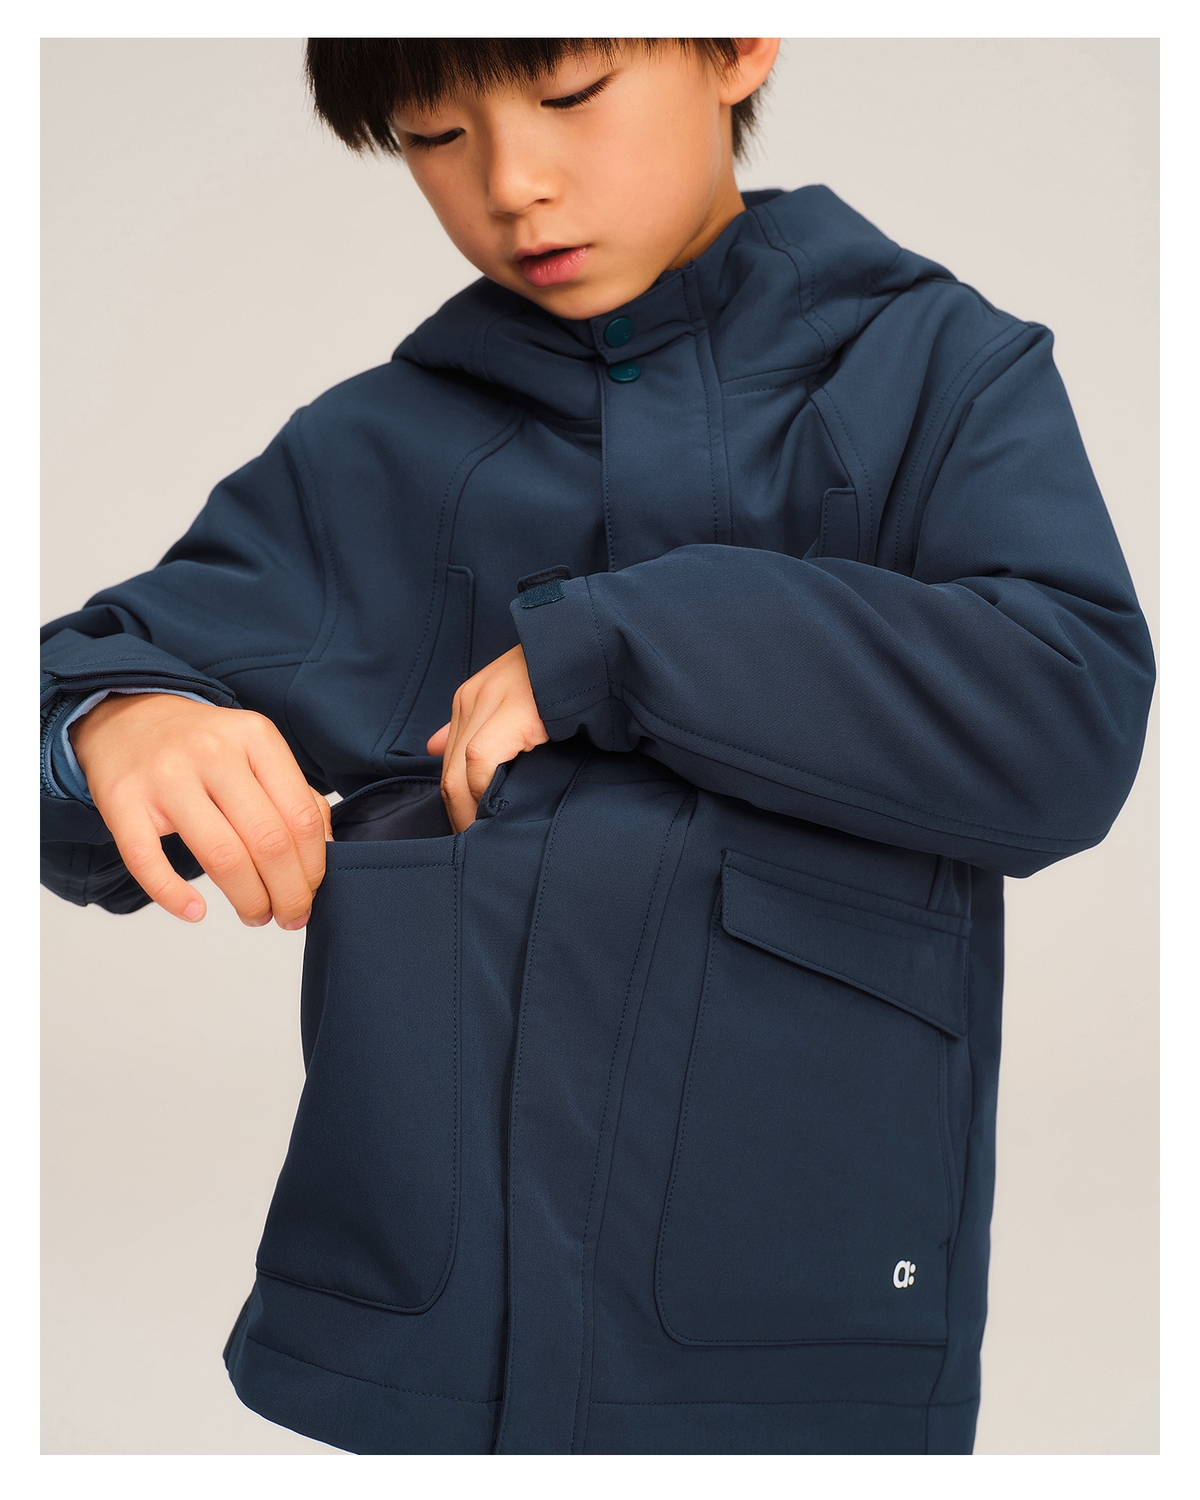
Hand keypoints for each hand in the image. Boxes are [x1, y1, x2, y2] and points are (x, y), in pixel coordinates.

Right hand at [70, 693, 332, 927]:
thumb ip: (295, 795)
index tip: (312, 893)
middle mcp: (213, 751)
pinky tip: (195, 911)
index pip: (300, 817)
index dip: (313, 867)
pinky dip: (173, 895)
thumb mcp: (256, 751)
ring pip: (221, 856)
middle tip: (289, 916)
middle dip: (288, 893)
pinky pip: (148, 861)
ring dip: (248, 899)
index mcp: (256, 736)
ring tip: (255, 915)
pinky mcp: (122, 800)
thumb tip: (326, 853)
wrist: (128, 718)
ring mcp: (165, 776)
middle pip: (268, 842)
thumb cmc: (203, 747)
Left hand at [426, 645, 548, 831]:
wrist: (597, 649)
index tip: (471, 831)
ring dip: (470, 810)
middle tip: (476, 847)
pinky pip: (480, 760)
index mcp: (471, 699)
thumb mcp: (519, 702)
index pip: (449, 763)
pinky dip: (486, 789)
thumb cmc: (565, 682)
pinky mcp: (513, 710)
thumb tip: (435, 747)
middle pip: (448, 773)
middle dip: (459, 814)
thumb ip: (480, 726)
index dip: (457, 802)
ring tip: (486, 838)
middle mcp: (472, 699)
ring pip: (458, 772)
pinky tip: (502, 809)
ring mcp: (489, 702)